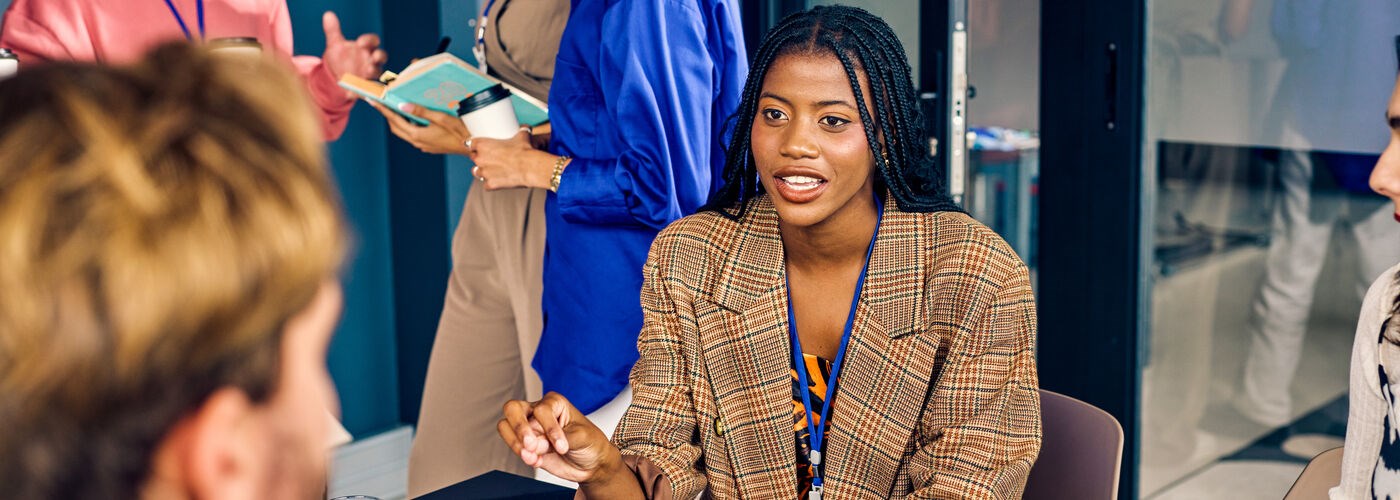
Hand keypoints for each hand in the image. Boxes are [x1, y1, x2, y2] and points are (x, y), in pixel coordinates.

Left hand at [321, 12, 387, 86]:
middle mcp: (371, 60)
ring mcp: (369, 74)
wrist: (334, 76)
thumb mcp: (335, 45)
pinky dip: (367, 89)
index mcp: (365, 48)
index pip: (373, 41)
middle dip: (379, 56)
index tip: (359, 42)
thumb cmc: (339, 58)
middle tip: (374, 57)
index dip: (369, 40)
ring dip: (373, 72)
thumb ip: (333, 31)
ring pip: (378, 72)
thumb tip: (328, 15)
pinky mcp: (366, 87)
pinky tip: (361, 89)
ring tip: (367, 72)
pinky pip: (370, 88)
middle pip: (381, 56)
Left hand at [369, 101, 470, 154]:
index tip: (372, 100)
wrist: (475, 148)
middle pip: (396, 127)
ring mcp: (424, 146)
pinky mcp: (430, 146)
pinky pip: (413, 135)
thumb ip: (421, 112)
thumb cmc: (462, 131)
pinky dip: (408, 125)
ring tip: (394, 107)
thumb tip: (402, 106)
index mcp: (418, 135)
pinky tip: (412, 118)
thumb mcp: (443, 118)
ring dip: (397, 120)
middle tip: (380, 102)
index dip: (383, 109)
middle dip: (387, 114)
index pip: (395, 119)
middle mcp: (418, 142)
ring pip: (404, 132)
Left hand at [467, 128, 556, 189]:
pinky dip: (491, 183)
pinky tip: (496, 181)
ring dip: (482, 171)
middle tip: (488, 157)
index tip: (478, 146)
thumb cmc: (525, 149)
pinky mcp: (490, 184)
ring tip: (490, 170)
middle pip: (473, 157)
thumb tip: (526, 127)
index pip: (470, 143)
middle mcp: (480, 159)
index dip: (473, 145)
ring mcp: (484, 173)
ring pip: (476, 172)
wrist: (530, 167)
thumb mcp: (522, 135)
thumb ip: (521, 130)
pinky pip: (486, 185)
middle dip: (478, 157)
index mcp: (483, 145)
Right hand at [498, 392, 619, 483]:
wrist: (591, 464)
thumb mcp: (582, 437)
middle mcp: (538, 412)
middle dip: (519, 428)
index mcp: (554, 403)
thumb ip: (558, 439)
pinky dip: (522, 455)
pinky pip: (513, 446)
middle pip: (513, 408)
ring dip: (516, 443)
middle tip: (531, 445)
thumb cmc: (590, 442)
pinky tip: (537, 461)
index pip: (541, 410)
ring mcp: (530, 429)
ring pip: (506, 426)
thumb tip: (535, 445)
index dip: (549, 428)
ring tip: (533, 456)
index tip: (562, 446)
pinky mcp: (526, 446)